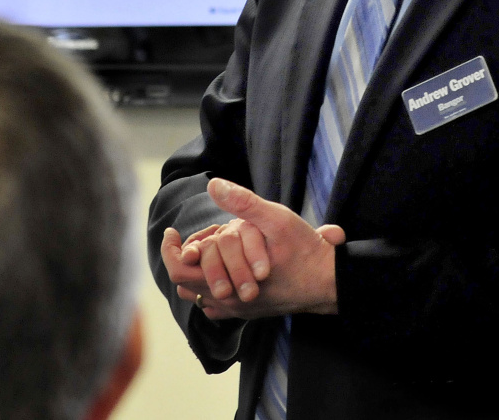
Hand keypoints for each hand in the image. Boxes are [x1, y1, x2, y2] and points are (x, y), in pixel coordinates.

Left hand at [162, 178, 344, 320]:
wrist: (328, 283)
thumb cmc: (303, 251)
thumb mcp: (275, 219)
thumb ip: (243, 204)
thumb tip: (214, 185)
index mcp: (228, 279)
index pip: (180, 269)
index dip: (170, 249)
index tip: (173, 231)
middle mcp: (229, 301)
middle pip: (185, 282)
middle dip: (184, 257)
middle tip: (189, 238)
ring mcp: (238, 310)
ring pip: (199, 295)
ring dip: (196, 272)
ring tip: (203, 250)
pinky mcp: (249, 313)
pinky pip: (215, 307)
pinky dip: (209, 289)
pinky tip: (220, 272)